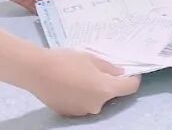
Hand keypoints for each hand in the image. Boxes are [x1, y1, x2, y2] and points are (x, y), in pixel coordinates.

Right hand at [26, 48, 140, 116]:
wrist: (38, 71)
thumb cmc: (66, 61)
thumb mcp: (91, 58)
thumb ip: (108, 68)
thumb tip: (120, 73)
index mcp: (105, 90)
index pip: (129, 88)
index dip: (133, 79)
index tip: (131, 71)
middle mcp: (97, 105)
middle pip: (110, 94)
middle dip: (108, 83)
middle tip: (97, 69)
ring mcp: (83, 111)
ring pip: (95, 99)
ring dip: (93, 89)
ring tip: (80, 75)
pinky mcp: (70, 113)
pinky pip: (82, 103)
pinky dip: (81, 95)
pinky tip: (70, 83)